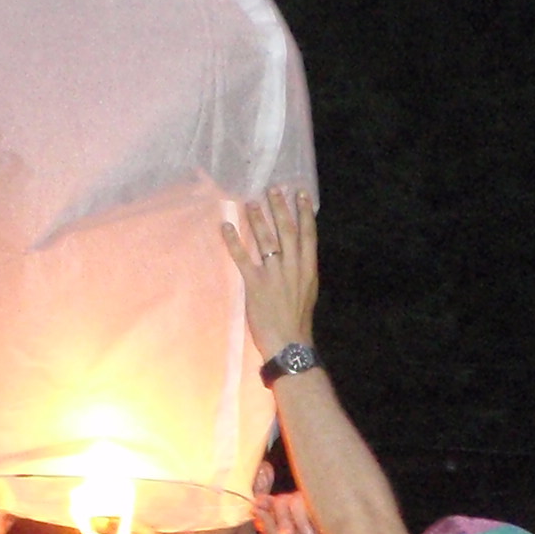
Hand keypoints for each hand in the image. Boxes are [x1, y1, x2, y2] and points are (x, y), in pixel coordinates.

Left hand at [221, 187, 317, 359]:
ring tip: (251, 201)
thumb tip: (298, 253)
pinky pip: (243, 258)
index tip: (300, 193)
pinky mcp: (255, 285)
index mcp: (308, 269)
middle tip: (273, 189)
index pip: (308, 234)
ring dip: (258, 218)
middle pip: (286, 230)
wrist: (289, 345)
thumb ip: (302, 270)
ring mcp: (274, 275)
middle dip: (280, 207)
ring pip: (266, 239)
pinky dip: (233, 241)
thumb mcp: (308, 292)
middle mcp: (292, 267)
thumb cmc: (297, 321)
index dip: (304, 212)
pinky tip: (226, 226)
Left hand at [257, 490, 333, 533]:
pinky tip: (316, 531)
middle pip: (277, 501)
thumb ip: (267, 527)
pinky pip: (306, 501)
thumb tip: (255, 506)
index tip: (257, 505)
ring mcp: (305, 499)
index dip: (261, 503)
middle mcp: (290, 504)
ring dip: (299, 523)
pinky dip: (307, 519)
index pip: (264, 502)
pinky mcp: (319, 497)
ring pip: (291, 501)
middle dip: (281, 520)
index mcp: (277, 515)